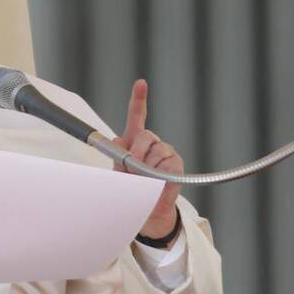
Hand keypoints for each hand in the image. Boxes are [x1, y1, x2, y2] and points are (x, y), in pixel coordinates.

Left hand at [112, 79, 183, 241]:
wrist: (147, 209)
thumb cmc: (131, 188)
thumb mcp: (119, 171)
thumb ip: (117, 155)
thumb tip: (116, 140)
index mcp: (136, 140)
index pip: (137, 116)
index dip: (139, 99)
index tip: (141, 83)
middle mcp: (152, 143)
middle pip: (145, 136)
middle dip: (136, 152)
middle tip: (132, 168)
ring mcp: (166, 152)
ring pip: (155, 152)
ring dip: (146, 168)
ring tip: (144, 180)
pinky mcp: (176, 163)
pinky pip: (165, 163)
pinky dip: (158, 174)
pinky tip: (158, 181)